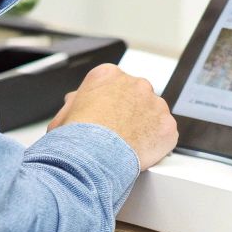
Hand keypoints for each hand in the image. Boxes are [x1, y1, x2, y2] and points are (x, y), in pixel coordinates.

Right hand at [48, 63, 178, 169]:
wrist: (92, 156)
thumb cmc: (76, 137)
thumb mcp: (64, 114)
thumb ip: (76, 102)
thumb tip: (76, 101)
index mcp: (108, 75)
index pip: (114, 84)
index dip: (110, 103)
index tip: (108, 116)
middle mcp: (135, 84)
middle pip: (137, 96)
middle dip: (131, 112)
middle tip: (119, 134)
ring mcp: (155, 103)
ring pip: (153, 113)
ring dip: (145, 126)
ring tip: (129, 146)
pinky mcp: (167, 124)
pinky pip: (165, 133)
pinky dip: (157, 143)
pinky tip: (141, 152)